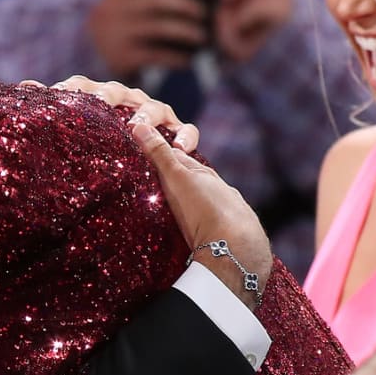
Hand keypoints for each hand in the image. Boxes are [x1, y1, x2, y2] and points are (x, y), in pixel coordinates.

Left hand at [22, 76, 197, 150]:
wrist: (143, 155)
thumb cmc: (103, 139)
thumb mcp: (79, 125)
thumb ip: (55, 106)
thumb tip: (23, 87)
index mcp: (101, 98)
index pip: (83, 85)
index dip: (70, 87)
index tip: (56, 94)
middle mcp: (128, 101)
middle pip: (118, 92)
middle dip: (107, 95)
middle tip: (97, 102)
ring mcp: (155, 114)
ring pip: (155, 108)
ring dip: (147, 114)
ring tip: (137, 124)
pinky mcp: (177, 131)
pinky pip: (186, 130)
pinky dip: (186, 137)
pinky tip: (181, 149)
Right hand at [88, 0, 208, 76]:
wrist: (97, 65)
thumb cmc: (128, 29)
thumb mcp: (130, 8)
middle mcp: (113, 10)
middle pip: (155, 0)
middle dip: (184, 5)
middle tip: (203, 12)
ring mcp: (116, 35)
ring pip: (159, 28)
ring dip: (186, 31)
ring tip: (202, 36)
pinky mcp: (122, 58)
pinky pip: (156, 55)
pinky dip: (176, 57)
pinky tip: (188, 59)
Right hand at [132, 122, 270, 310]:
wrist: (235, 249)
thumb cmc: (204, 209)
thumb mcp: (177, 178)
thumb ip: (159, 154)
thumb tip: (140, 125)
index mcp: (205, 175)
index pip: (179, 158)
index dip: (161, 152)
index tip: (143, 152)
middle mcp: (218, 191)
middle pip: (192, 181)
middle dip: (173, 180)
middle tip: (149, 182)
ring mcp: (225, 213)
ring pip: (202, 203)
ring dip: (186, 205)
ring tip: (166, 212)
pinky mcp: (226, 237)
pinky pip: (207, 224)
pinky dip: (197, 224)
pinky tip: (189, 233)